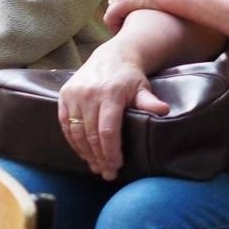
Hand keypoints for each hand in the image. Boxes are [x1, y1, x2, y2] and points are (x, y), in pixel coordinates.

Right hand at [57, 43, 170, 178]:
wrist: (111, 56)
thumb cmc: (129, 77)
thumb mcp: (142, 88)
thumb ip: (150, 102)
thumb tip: (164, 111)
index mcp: (110, 93)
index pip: (108, 130)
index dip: (111, 152)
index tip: (116, 166)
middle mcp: (89, 93)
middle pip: (91, 135)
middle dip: (99, 158)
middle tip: (107, 173)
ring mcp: (74, 94)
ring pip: (77, 132)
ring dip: (86, 153)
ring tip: (96, 166)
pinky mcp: (64, 95)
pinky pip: (65, 124)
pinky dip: (73, 141)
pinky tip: (82, 152)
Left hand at [103, 0, 180, 29]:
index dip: (137, 1)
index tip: (143, 15)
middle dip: (126, 10)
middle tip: (135, 26)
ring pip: (115, 6)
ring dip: (120, 19)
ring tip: (129, 33)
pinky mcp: (123, 2)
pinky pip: (111, 16)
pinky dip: (115, 26)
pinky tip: (123, 35)